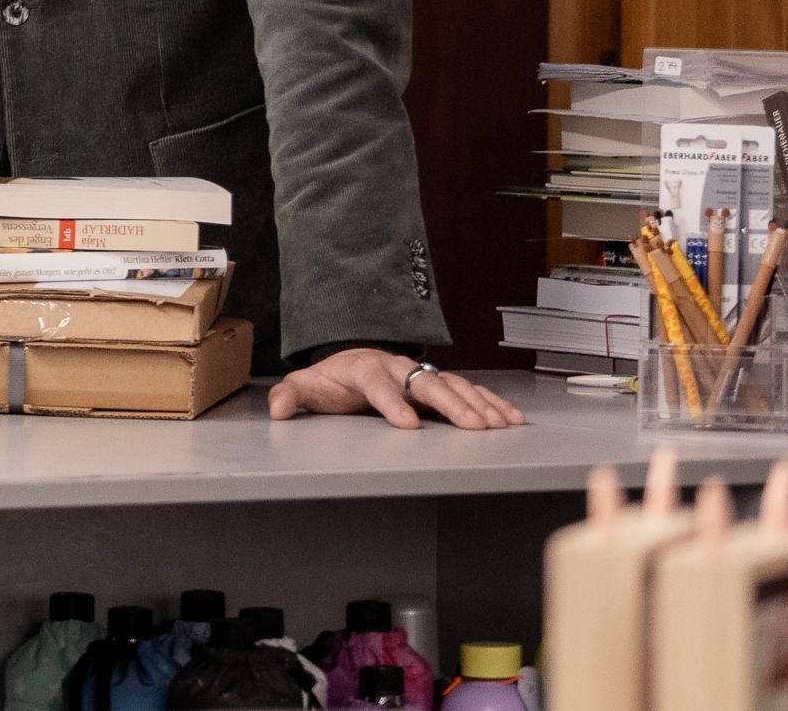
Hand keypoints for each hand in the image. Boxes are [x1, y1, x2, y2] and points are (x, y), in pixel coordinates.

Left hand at [267, 347, 524, 430]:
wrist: (350, 361)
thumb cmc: (331, 379)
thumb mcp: (306, 386)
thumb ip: (291, 396)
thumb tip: (277, 409)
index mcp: (364, 369)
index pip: (379, 386)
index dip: (393, 404)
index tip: (408, 425)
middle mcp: (397, 368)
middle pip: (426, 384)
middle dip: (451, 405)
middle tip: (473, 427)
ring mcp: (420, 374)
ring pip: (453, 386)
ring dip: (478, 405)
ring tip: (499, 425)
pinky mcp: (437, 384)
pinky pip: (469, 391)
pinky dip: (490, 403)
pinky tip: (510, 418)